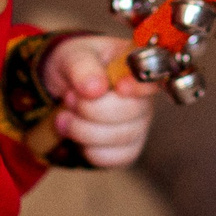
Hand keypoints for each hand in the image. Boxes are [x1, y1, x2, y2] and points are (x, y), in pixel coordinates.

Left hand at [40, 34, 157, 168]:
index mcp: (135, 68)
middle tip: (68, 98)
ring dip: (81, 130)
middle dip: (89, 109)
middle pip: (130, 112)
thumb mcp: (72, 56)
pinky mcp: (126, 150)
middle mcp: (143, 99)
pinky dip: (86, 149)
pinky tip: (75, 135)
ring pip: (118, 138)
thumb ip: (82, 67)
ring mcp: (138, 126)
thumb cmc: (75, 67)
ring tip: (63, 117)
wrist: (63, 90)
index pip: (151, 79)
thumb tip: (95, 88)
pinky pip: (111, 158)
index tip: (120, 87)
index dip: (139, 86)